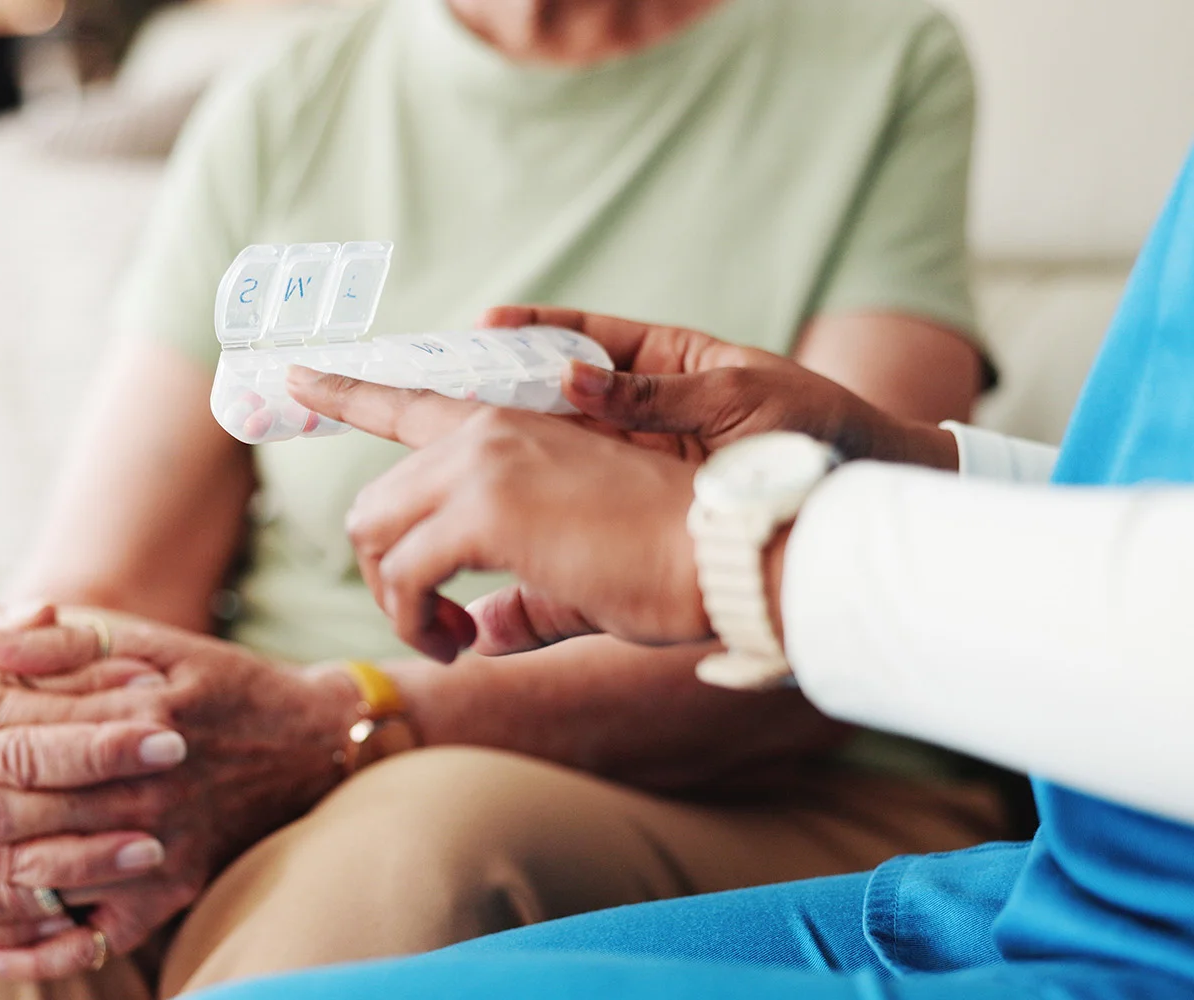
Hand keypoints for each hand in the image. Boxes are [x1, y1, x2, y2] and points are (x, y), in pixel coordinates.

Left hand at [0, 612, 360, 980]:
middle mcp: (139, 790)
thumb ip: (68, 642)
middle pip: (5, 810)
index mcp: (130, 716)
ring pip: (33, 883)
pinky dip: (35, 952)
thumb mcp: (153, 644)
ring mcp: (155, 850)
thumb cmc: (218, 686)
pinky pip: (93, 938)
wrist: (309, 745)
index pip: (10, 722)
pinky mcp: (169, 894)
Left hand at [286, 370, 704, 660]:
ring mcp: (482, 462)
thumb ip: (517, 600)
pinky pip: (403, 574)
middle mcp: (484, 431)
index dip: (343, 389)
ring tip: (448, 637)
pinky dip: (414, 618)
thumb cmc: (667, 566)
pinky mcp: (486, 508)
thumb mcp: (575, 576)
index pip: (407, 399)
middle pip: (375, 501)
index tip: (292, 373)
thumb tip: (476, 634)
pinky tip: (459, 641)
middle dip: (384, 573)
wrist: (724, 552)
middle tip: (435, 623)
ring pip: (374, 534)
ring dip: (396, 601)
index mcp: (508, 428)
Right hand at [480, 306, 959, 468]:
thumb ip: (657, 393)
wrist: (861, 500)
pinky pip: (579, 494)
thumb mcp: (740, 399)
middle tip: (433, 380)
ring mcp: (638, 456)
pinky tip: (493, 498)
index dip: (529, 329)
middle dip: (494, 382)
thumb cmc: (817, 430)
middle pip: (551, 390)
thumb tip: (571, 382)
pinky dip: (536, 495)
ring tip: (444, 435)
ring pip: (555, 444)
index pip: (582, 336)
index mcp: (666, 361)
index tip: (481, 326)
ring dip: (503, 439)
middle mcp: (640, 407)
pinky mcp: (641, 502)